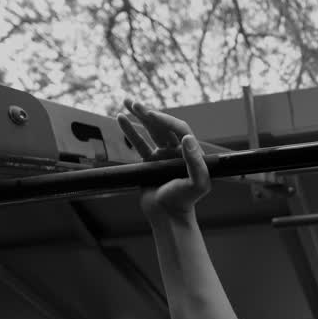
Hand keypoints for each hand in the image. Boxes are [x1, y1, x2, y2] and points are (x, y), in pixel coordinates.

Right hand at [117, 99, 210, 220]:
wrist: (168, 216)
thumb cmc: (185, 201)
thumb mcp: (197, 183)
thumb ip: (195, 162)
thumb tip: (187, 138)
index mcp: (190, 152)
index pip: (179, 129)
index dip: (165, 120)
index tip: (150, 115)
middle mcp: (177, 151)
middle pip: (163, 126)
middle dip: (148, 113)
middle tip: (134, 102)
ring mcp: (162, 156)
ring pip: (150, 131)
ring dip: (139, 116)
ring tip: (127, 101)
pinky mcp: (149, 163)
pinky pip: (139, 143)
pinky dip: (130, 131)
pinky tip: (120, 118)